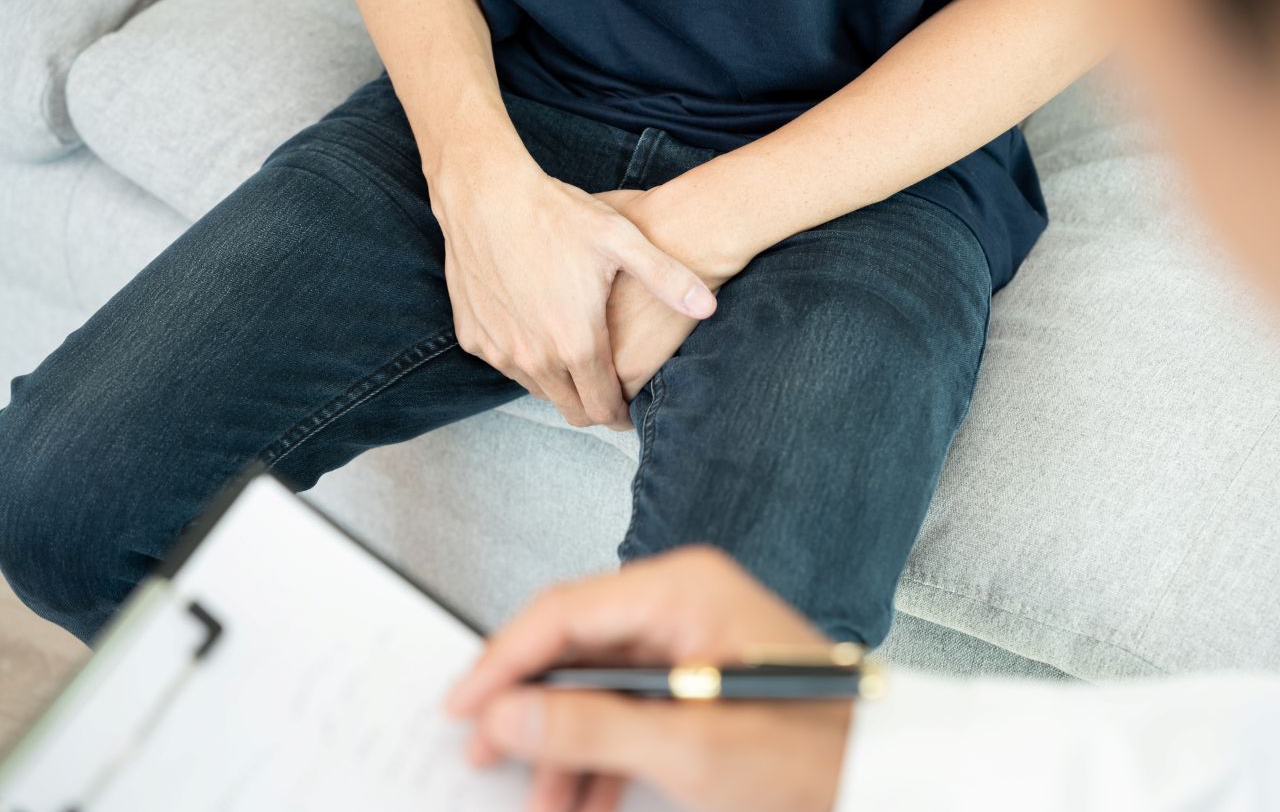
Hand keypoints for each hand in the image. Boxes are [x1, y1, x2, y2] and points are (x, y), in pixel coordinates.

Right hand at [430, 161, 716, 428]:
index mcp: (577, 343)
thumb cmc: (557, 214)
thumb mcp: (621, 240)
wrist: (485, 194)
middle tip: (608, 391)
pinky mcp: (474, 338)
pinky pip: (506, 364)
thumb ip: (667, 278)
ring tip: (577, 359)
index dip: (620, 415)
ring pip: (537, 390)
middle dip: (593, 406)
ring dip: (559, 383)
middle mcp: (535, 358)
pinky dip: (524, 359)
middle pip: (571, 409)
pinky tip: (539, 332)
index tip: (628, 411)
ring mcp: (500, 350)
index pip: (603, 409)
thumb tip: (709, 306)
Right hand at [447, 547, 853, 811]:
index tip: (463, 706)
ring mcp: (690, 640)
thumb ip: (592, 729)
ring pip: (596, 687)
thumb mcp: (692, 747)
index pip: (563, 612)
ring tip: (541, 802)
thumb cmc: (815, 751)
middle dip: (532, 711)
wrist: (881, 776)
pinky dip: (604, 755)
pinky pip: (629, 709)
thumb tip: (508, 715)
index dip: (503, 661)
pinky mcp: (696, 679)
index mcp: (682, 590)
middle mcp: (681, 602)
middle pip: (574, 648)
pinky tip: (584, 800)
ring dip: (566, 747)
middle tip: (486, 754)